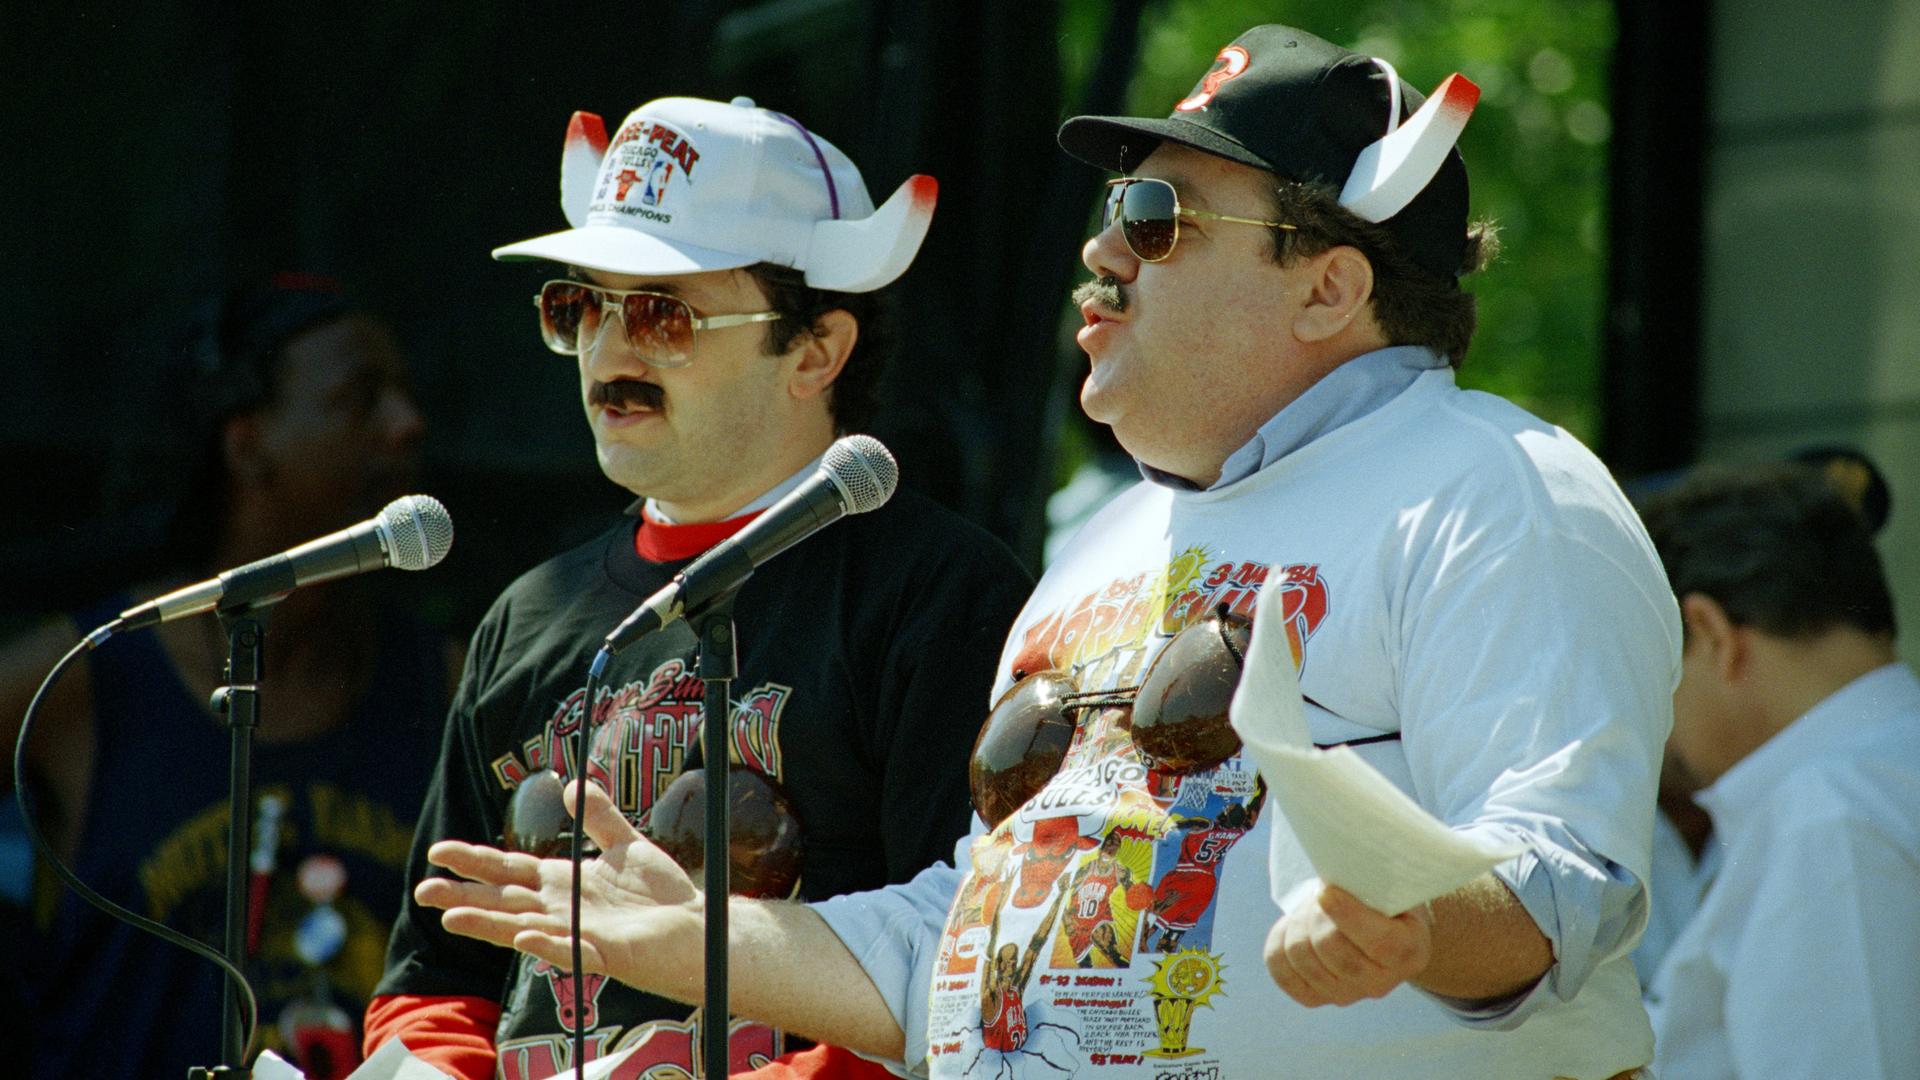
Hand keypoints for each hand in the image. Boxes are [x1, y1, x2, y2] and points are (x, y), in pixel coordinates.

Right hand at [416, 780, 704, 994]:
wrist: (698, 927)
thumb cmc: (663, 894)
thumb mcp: (628, 844)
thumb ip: (600, 816)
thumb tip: (573, 785)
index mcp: (563, 884)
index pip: (510, 870)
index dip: (475, 861)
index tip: (438, 851)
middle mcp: (562, 910)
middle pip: (504, 900)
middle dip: (464, 894)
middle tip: (422, 890)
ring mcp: (579, 934)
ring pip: (524, 928)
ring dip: (489, 922)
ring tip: (452, 917)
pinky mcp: (604, 954)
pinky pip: (570, 950)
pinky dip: (546, 944)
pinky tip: (523, 935)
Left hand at [1263, 884, 1431, 1006]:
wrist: (1374, 926)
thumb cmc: (1382, 898)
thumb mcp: (1390, 885)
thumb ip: (1373, 881)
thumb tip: (1336, 874)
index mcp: (1409, 952)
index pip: (1378, 942)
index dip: (1347, 915)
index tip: (1326, 891)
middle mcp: (1380, 984)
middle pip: (1330, 946)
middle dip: (1317, 913)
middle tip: (1320, 894)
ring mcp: (1345, 995)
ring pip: (1300, 954)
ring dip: (1297, 922)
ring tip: (1311, 909)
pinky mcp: (1314, 997)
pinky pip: (1280, 967)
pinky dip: (1279, 940)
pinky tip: (1293, 927)